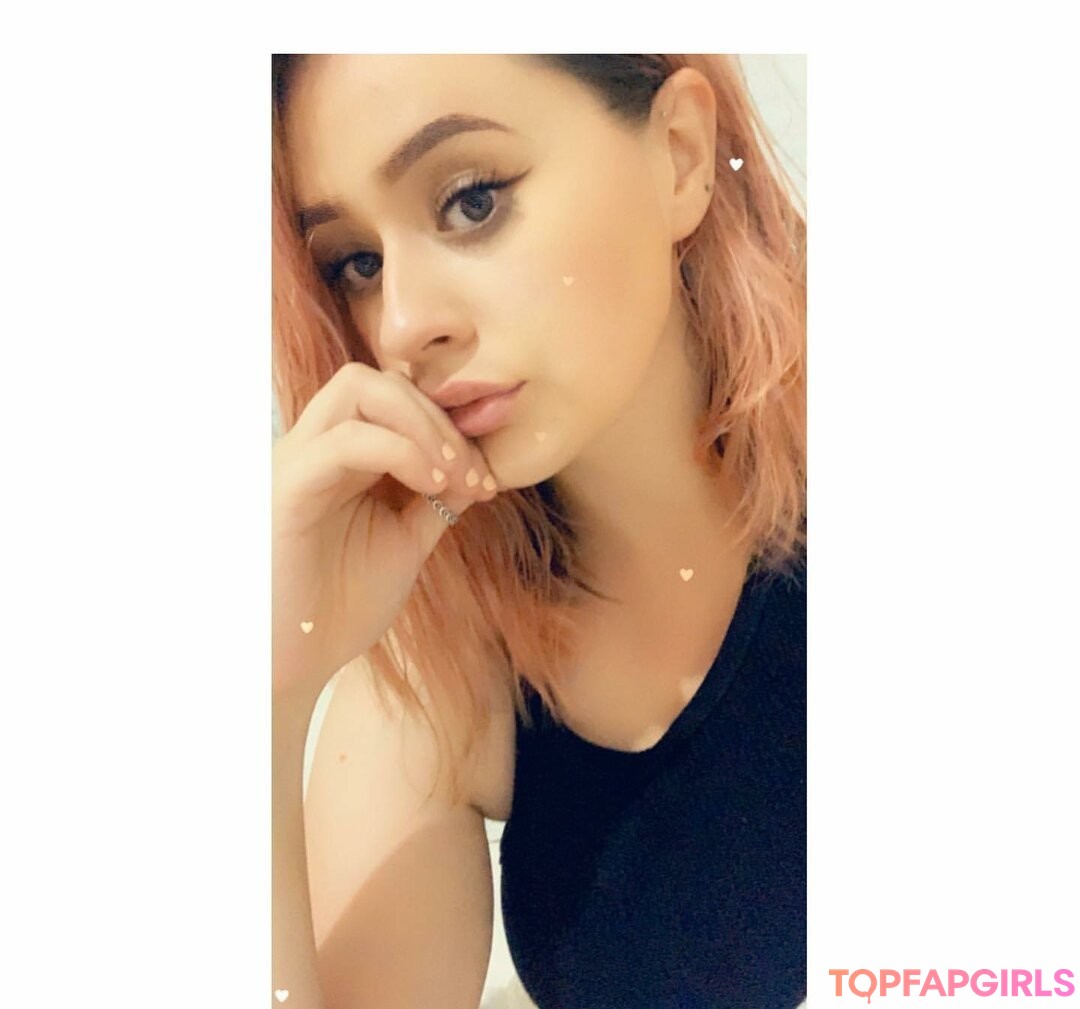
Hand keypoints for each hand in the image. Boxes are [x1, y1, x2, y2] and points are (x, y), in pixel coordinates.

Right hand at [271, 363, 497, 705]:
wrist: (291, 663)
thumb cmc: (339, 608)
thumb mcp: (405, 544)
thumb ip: (436, 500)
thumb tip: (478, 466)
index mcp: (341, 459)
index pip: (394, 401)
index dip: (448, 428)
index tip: (488, 480)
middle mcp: (314, 449)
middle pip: (376, 380)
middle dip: (437, 417)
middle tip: (475, 473)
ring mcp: (297, 462)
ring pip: (358, 389)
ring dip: (422, 425)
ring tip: (455, 476)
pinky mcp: (287, 487)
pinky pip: (345, 440)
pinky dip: (400, 451)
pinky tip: (432, 486)